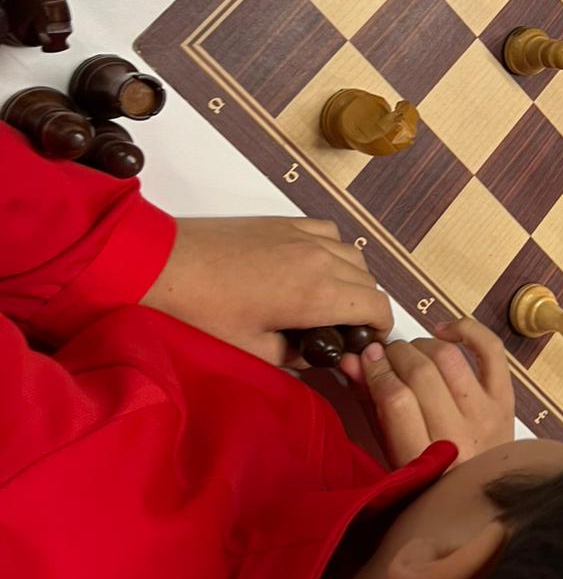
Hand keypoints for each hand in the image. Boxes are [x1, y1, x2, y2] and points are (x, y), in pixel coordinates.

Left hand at [143, 217, 392, 365]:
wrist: (165, 265)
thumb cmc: (204, 312)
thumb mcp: (253, 350)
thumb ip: (296, 356)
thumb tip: (317, 355)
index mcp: (317, 295)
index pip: (376, 305)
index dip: (381, 327)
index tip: (368, 341)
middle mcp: (321, 259)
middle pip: (369, 280)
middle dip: (366, 306)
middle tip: (344, 329)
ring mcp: (304, 236)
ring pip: (353, 254)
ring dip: (352, 278)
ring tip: (329, 299)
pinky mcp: (286, 222)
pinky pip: (329, 232)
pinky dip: (333, 250)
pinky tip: (313, 267)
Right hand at [354, 318, 514, 468]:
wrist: (478, 494)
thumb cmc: (430, 476)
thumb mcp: (390, 450)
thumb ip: (370, 404)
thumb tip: (352, 361)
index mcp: (426, 460)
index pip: (397, 401)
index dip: (376, 371)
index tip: (365, 358)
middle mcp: (460, 437)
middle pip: (421, 374)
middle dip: (395, 355)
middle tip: (384, 355)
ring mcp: (486, 415)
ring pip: (449, 358)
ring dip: (422, 344)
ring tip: (409, 352)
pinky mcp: (505, 400)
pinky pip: (491, 349)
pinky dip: (467, 330)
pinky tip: (444, 333)